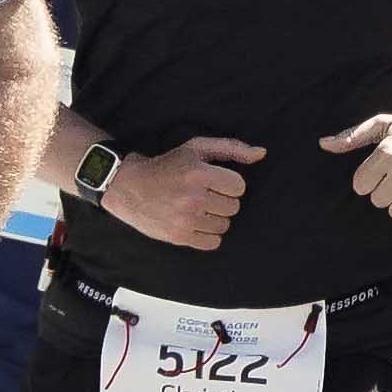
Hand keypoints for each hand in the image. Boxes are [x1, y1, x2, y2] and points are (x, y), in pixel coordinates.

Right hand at [103, 135, 266, 250]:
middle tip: (204, 195)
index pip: (239, 187)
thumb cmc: (169, 165)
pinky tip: (196, 223)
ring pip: (225, 225)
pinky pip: (213, 243)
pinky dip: (208, 235)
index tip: (215, 181)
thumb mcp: (197, 148)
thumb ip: (232, 148)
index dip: (230, 184)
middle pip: (233, 207)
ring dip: (216, 218)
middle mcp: (192, 197)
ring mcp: (185, 219)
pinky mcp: (178, 237)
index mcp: (198, 173)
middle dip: (223, 200)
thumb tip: (261, 153)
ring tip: (198, 208)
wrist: (129, 187)